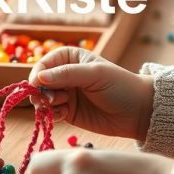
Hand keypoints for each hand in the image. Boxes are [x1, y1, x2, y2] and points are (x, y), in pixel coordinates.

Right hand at [29, 46, 153, 140]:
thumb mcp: (95, 75)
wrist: (137, 112)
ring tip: (60, 106)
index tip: (36, 84)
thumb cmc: (120, 86)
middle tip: (48, 99)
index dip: (38, 73)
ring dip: (46, 103)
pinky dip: (53, 115)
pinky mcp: (68, 112)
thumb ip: (67, 75)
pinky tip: (64, 115)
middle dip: (40, 91)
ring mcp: (66, 94)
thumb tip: (39, 78)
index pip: (45, 63)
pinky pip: (51, 113)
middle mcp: (65, 75)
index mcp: (71, 58)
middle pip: (40, 82)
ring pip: (43, 98)